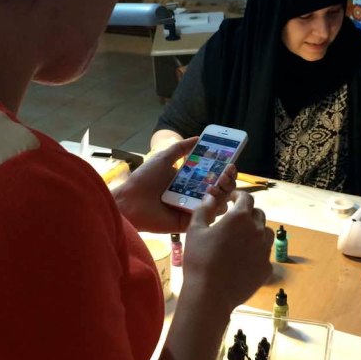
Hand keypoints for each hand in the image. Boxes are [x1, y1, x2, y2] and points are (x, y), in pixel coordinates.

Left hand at [112, 137, 236, 233]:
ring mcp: (193, 209)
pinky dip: (213, 206)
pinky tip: (210, 195)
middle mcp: (193, 194)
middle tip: (226, 172)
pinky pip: (207, 216)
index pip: (212, 174)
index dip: (223, 168)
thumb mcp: (163, 158)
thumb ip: (180, 148)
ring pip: (218, 202)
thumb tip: (197, 138)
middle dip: (227, 179)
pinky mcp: (190, 222)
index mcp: (189, 180)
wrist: (130, 202)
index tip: (230, 161)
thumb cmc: (144, 180)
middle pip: (219, 188)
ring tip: (217, 183)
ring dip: (222, 191)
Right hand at [182, 191, 273, 316]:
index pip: (247, 198)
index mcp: (240, 217)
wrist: (210, 295)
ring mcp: (265, 250)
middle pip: (259, 214)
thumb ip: (204, 210)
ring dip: (256, 231)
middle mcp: (257, 230)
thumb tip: (211, 197)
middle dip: (248, 213)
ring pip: (266, 233)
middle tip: (235, 220)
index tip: (232, 199)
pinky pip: (265, 254)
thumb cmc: (199, 259)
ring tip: (242, 239)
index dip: (239, 196)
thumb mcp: (195, 230)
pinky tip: (244, 259)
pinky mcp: (267, 268)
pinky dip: (257, 252)